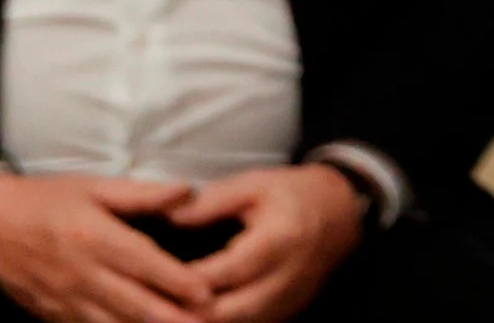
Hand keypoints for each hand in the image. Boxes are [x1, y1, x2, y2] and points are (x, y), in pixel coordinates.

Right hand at [0, 171, 213, 322]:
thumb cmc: (45, 200)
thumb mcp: (93, 186)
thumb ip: (141, 194)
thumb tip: (187, 192)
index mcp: (95, 238)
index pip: (145, 265)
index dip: (178, 282)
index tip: (209, 294)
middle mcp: (82, 275)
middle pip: (134, 304)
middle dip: (171, 319)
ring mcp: (65, 300)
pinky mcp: (52, 315)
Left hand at [164, 164, 367, 322]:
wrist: (340, 212)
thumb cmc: (292, 194)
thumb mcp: (254, 184)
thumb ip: (211, 202)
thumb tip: (169, 218)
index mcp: (280, 238)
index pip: (228, 271)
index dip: (190, 281)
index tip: (153, 279)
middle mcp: (289, 276)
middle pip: (232, 311)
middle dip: (191, 312)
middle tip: (153, 305)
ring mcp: (291, 299)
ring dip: (205, 322)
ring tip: (169, 314)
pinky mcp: (289, 311)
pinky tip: (196, 316)